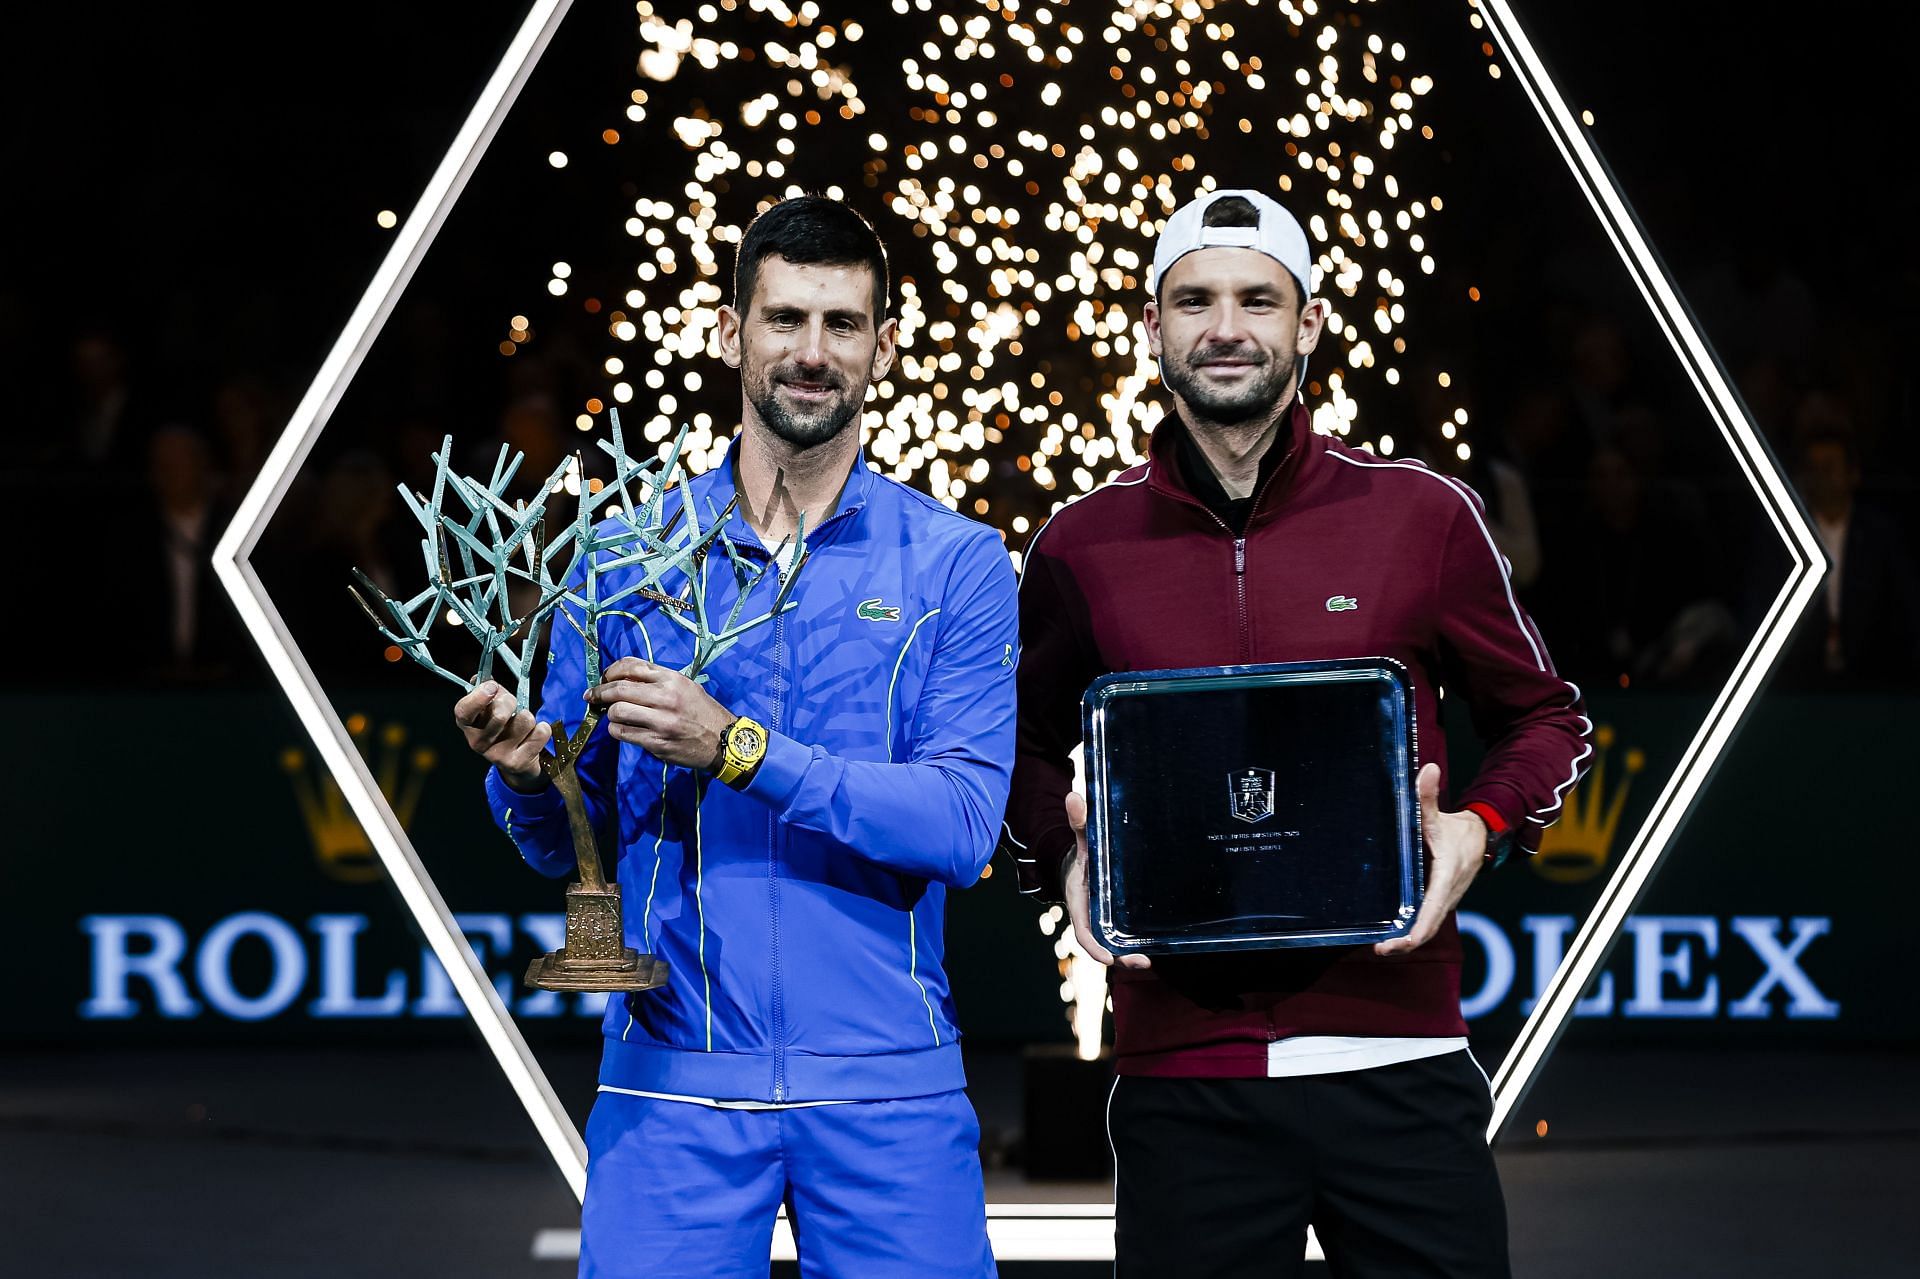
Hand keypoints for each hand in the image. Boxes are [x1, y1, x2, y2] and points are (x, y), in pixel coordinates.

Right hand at [453, 681, 550, 791]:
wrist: (518, 760)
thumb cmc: (503, 726)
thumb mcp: (492, 707)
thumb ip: (488, 691)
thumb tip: (483, 678)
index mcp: (467, 724)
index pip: (463, 711)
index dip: (478, 697)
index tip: (492, 686)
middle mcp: (477, 742)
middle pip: (499, 714)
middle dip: (511, 702)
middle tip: (512, 705)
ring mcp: (497, 755)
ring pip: (524, 720)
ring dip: (528, 716)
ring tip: (522, 724)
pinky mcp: (517, 763)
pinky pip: (540, 733)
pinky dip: (542, 729)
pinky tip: (533, 735)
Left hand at [585, 656, 735, 770]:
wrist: (723, 740)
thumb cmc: (702, 711)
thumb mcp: (685, 686)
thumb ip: (657, 679)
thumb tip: (624, 678)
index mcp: (671, 679)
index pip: (631, 666)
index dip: (610, 671)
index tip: (603, 678)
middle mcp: (665, 697)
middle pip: (618, 689)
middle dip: (599, 692)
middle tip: (591, 696)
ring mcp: (660, 721)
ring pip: (617, 712)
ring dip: (609, 714)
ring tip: (613, 715)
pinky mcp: (656, 742)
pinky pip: (623, 733)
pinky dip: (616, 730)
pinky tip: (621, 729)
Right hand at [1063, 792, 1150, 969]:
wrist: (1078, 865)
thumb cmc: (1081, 856)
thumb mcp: (1080, 841)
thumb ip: (1079, 823)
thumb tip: (1074, 796)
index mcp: (1079, 903)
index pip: (1082, 931)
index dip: (1094, 946)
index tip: (1106, 956)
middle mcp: (1090, 917)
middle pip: (1102, 944)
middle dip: (1120, 956)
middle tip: (1142, 961)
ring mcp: (1102, 922)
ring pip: (1114, 944)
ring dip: (1129, 954)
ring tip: (1150, 959)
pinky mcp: (1113, 921)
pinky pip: (1122, 936)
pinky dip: (1134, 943)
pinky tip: (1154, 946)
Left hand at [1375, 762, 1485, 956]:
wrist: (1482, 835)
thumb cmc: (1457, 828)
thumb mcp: (1440, 815)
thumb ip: (1428, 797)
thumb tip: (1428, 769)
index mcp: (1446, 876)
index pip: (1433, 909)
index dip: (1419, 928)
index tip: (1403, 942)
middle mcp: (1448, 893)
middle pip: (1429, 927)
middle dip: (1406, 943)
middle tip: (1379, 950)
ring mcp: (1445, 899)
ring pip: (1428, 926)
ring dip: (1406, 940)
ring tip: (1380, 948)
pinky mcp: (1440, 900)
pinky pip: (1427, 919)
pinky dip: (1411, 931)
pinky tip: (1390, 935)